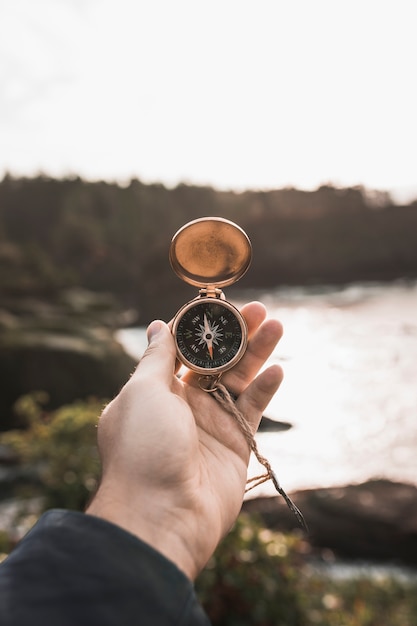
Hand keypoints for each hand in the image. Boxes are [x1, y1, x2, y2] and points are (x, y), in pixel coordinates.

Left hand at [87, 302, 282, 579]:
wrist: (162, 515)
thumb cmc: (143, 448)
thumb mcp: (143, 392)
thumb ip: (157, 357)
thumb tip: (159, 325)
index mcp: (155, 390)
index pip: (182, 348)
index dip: (202, 325)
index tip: (221, 304)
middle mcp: (183, 405)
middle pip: (216, 360)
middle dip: (236, 334)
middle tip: (259, 309)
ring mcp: (210, 424)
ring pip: (239, 379)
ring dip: (258, 353)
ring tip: (276, 325)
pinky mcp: (235, 444)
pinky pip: (253, 409)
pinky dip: (265, 389)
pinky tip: (277, 370)